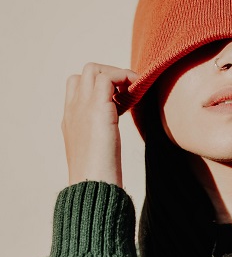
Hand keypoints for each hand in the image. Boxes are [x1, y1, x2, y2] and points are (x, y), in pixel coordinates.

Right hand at [61, 63, 138, 187]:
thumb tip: (111, 135)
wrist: (93, 187)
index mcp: (71, 120)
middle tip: (127, 96)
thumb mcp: (96, 152)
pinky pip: (108, 77)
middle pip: (85, 73)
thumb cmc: (98, 178)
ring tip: (131, 95)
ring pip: (93, 69)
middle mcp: (73, 110)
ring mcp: (82, 107)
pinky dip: (125, 79)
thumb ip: (99, 137)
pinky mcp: (97, 109)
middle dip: (109, 76)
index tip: (120, 103)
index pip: (78, 86)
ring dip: (117, 75)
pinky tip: (135, 96)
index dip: (100, 87)